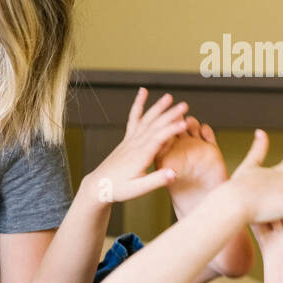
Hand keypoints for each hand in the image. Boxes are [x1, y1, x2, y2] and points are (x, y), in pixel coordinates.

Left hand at [85, 88, 190, 203]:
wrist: (98, 186)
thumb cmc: (118, 189)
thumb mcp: (137, 190)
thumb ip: (156, 181)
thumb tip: (173, 173)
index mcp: (139, 157)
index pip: (157, 140)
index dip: (171, 131)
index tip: (185, 123)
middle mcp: (134, 145)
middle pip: (154, 126)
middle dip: (169, 115)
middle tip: (185, 105)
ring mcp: (129, 141)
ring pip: (145, 120)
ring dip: (157, 108)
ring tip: (169, 97)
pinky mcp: (127, 139)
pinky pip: (133, 119)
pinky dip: (138, 105)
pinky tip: (142, 93)